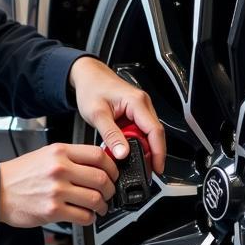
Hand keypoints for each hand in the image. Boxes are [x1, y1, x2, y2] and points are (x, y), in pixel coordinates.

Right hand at [0, 144, 118, 226]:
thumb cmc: (20, 174)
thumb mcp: (46, 155)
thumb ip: (71, 157)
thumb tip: (98, 165)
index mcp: (60, 152)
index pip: (99, 155)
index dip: (112, 166)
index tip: (113, 173)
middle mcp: (59, 169)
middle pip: (101, 178)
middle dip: (110, 189)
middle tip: (108, 193)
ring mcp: (56, 190)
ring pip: (95, 199)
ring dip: (102, 206)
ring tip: (99, 207)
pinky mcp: (53, 210)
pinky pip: (83, 216)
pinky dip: (89, 218)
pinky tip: (86, 216)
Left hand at [68, 56, 165, 173]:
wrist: (86, 76)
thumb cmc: (91, 88)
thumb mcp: (97, 115)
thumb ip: (111, 135)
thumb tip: (122, 154)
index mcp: (137, 102)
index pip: (155, 131)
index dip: (158, 152)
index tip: (157, 168)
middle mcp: (143, 104)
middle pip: (154, 134)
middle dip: (150, 153)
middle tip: (141, 168)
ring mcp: (140, 108)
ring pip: (148, 134)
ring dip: (141, 147)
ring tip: (129, 159)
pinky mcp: (135, 112)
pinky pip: (140, 131)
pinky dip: (135, 141)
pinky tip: (126, 148)